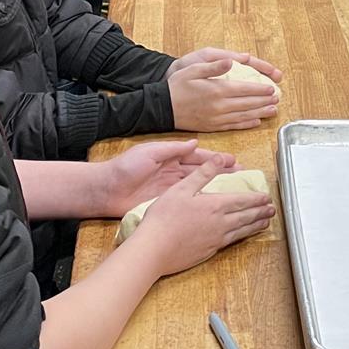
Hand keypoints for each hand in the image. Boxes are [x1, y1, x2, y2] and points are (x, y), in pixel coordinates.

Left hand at [97, 140, 231, 216]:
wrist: (105, 191)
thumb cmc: (125, 168)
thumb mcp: (149, 152)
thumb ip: (172, 149)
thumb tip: (195, 143)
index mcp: (170, 158)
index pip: (198, 157)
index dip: (216, 159)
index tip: (233, 160)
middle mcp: (173, 173)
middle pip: (202, 172)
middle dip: (222, 173)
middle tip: (242, 176)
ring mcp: (170, 189)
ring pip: (198, 187)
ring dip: (215, 187)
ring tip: (234, 190)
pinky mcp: (166, 203)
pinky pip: (187, 202)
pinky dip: (201, 202)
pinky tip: (215, 205)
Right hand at [120, 159, 273, 275]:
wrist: (154, 249)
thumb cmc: (164, 217)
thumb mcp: (182, 188)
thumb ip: (203, 173)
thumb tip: (220, 159)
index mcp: (215, 205)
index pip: (242, 200)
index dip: (256, 198)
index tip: (267, 197)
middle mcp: (220, 223)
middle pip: (246, 216)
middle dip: (261, 212)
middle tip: (272, 210)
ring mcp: (215, 240)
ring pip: (241, 231)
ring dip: (255, 226)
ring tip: (265, 223)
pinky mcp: (208, 252)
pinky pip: (231, 242)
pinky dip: (241, 238)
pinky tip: (241, 237)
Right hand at [166, 50, 281, 129]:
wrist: (162, 108)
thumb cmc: (177, 86)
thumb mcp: (194, 69)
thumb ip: (214, 66)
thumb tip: (231, 61)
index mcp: (217, 90)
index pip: (245, 90)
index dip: (260, 89)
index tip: (272, 88)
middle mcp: (220, 106)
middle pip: (248, 104)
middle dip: (265, 101)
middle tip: (277, 99)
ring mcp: (217, 119)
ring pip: (244, 116)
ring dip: (260, 113)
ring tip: (273, 110)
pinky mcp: (212, 127)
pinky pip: (234, 126)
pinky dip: (247, 124)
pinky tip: (255, 122)